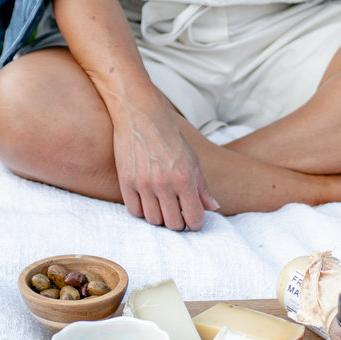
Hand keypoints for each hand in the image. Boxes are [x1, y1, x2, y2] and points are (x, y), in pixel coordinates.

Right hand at [110, 99, 218, 231]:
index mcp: (185, 177)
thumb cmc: (170, 137)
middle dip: (178, 223)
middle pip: (173, 224)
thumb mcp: (192, 160)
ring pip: (153, 220)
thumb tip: (213, 208)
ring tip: (162, 206)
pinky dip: (142, 210)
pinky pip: (134, 211)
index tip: (193, 220)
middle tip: (178, 213)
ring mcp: (143, 183)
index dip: (196, 223)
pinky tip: (147, 201)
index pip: (194, 218)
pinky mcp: (126, 181)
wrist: (141, 115)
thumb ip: (202, 187)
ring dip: (159, 217)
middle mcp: (164, 183)